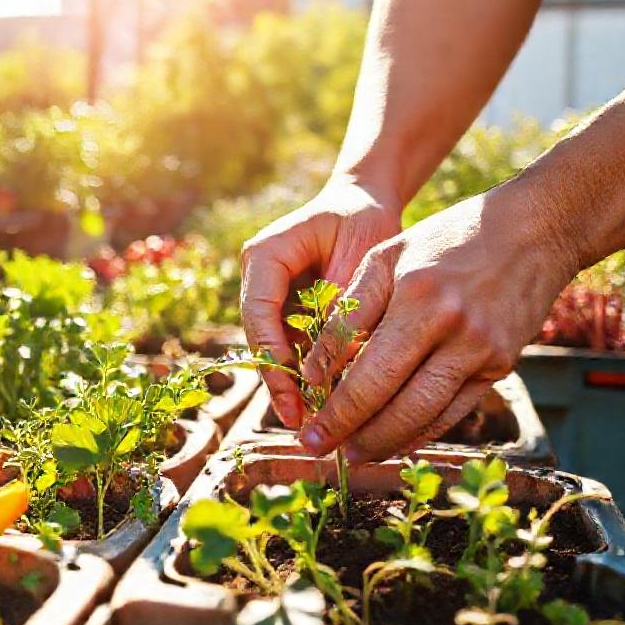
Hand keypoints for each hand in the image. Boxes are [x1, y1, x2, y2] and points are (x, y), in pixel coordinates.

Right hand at [241, 174, 402, 427]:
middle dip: (277, 379)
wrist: (366, 203)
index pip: (258, 309)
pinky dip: (304, 373)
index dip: (272, 351)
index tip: (294, 383)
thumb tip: (342, 360)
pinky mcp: (286, 310)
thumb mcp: (360, 256)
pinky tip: (319, 405)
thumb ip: (344, 305)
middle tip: (297, 418)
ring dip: (288, 383)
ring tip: (307, 421)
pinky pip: (291, 347)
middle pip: (260, 336)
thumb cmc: (364, 220)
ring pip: (272, 347)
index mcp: (265, 254)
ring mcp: (269, 295)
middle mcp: (258, 277)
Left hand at [296, 184, 580, 460]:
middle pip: (395, 403)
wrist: (534, 231)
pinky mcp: (502, 365)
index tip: (308, 431)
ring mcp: (483, 352)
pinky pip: (454, 411)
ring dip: (384, 442)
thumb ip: (350, 312)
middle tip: (320, 450)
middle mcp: (454, 330)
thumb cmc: (446, 239)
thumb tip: (316, 371)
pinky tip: (394, 441)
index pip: (367, 370)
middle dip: (352, 434)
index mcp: (419, 297)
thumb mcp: (387, 257)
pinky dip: (421, 431)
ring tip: (352, 453)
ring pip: (426, 416)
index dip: (335, 408)